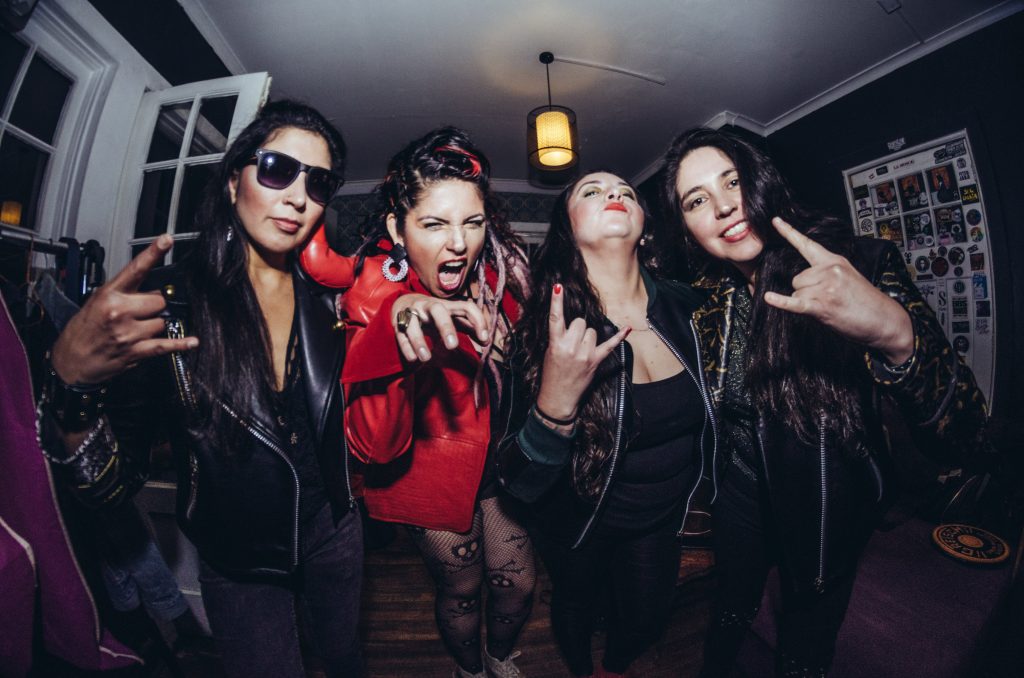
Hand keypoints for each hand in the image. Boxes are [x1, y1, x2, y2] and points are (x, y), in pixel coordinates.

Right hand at [51, 235, 198, 384]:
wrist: (72, 359)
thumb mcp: (96, 302)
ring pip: (163, 321)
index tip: (166, 240)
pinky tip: (191, 341)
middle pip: (160, 300)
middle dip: (156, 305)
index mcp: (109, 295)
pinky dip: (180, 344)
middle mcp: (120, 311)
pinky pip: (166, 345)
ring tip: (138, 329)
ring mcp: (129, 332)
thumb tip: (152, 289)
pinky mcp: (136, 351)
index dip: (153, 253)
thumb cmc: (84, 330)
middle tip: (142, 311)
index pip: (136, 269)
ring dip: (157, 325)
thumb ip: (123, 293)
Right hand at [391, 293, 489, 362]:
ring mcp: (412, 314)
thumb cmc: (434, 315)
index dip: (478, 321)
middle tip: (452, 346)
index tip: (485, 340)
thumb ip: (469, 327)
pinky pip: (401, 334)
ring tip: (426, 358)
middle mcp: (429, 306)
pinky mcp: (398, 323)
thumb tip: (487, 341)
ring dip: (419, 341)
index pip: (466, 307)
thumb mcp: (452, 317)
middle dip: (445, 327)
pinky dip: (407, 347)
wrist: (403, 303)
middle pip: (438, 311)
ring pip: (413, 324)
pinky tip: (413, 358)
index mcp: (447, 305)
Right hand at [535, 284, 629, 419]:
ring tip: (580, 350)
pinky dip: (619, 337)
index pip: (555, 318)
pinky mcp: (596, 361)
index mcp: (556, 344)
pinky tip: (627, 328)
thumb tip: (574, 325)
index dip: (556, 301)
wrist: (558, 397)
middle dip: (577, 328)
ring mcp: (585, 354)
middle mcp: (571, 347)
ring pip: (593, 331)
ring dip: (588, 337)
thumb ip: (560, 337)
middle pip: (580, 322)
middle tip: (572, 342)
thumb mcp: (550, 353)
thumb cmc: (552, 374)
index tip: (558, 286)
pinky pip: (610, 345)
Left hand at [763, 217, 913, 363]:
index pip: (807, 244)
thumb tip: (805, 280)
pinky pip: (795, 302)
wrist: (884, 320)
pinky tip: (769, 298)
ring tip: (829, 307)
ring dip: (807, 303)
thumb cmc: (866, 301)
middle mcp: (829, 270)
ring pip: (797, 292)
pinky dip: (781, 302)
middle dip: (805, 291)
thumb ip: (826, 273)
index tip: (775, 220)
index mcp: (835, 261)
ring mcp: (825, 287)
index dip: (789, 232)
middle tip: (828, 300)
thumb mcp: (848, 277)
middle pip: (797, 278)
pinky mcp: (822, 305)